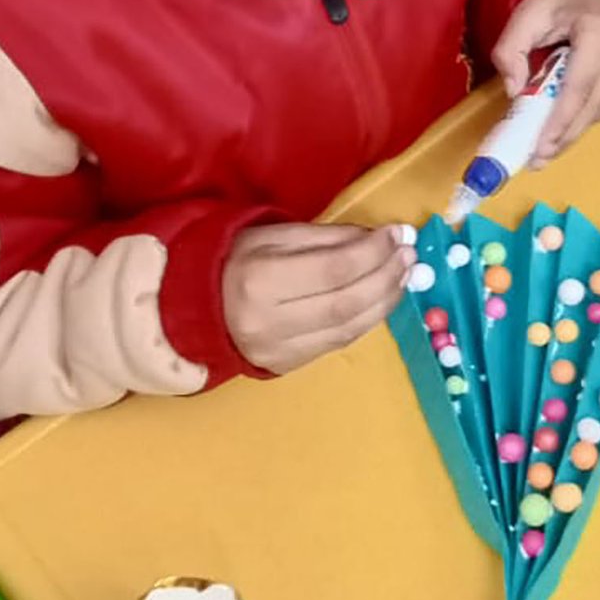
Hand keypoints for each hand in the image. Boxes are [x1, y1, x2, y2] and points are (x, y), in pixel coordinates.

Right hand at [221, 221, 413, 373]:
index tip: (399, 233)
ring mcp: (278, 351)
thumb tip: (377, 238)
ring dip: (384, 301)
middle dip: (386, 277)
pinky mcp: (286, 366)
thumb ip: (325, 238)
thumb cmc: (232, 260)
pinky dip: (366, 320)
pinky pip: (337, 344)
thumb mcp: (272, 235)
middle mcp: (270, 323)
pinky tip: (381, 300)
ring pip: (347, 329)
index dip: (373, 251)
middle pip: (346, 303)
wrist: (189, 309)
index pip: (333, 269)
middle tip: (410, 255)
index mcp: (260, 281)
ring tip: (404, 275)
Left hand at [491, 0, 599, 164]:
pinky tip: (564, 127)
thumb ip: (511, 47)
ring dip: (573, 132)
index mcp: (599, 32)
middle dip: (563, 136)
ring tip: (545, 149)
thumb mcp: (527, 12)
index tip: (539, 147)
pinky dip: (584, 118)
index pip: (579, 87)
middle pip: (592, 106)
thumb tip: (515, 91)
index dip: (559, 121)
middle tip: (536, 159)